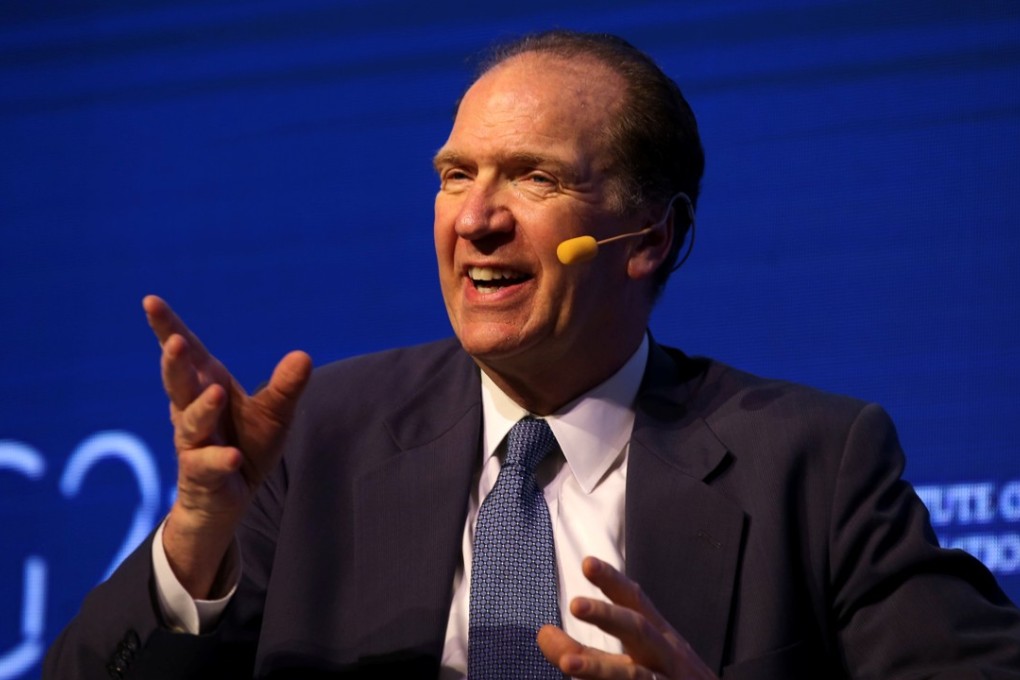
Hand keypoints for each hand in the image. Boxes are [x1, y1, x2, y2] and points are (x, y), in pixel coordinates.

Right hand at [143, 295, 311, 597]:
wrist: (229, 500)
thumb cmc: (246, 445)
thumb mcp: (273, 414)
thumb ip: (285, 386)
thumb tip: (303, 355)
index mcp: (206, 387)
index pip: (187, 355)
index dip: (167, 328)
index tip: (150, 300)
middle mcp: (192, 412)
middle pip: (179, 384)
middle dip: (175, 364)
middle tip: (175, 342)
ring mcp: (193, 444)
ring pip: (191, 424)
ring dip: (201, 408)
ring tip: (216, 393)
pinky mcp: (202, 476)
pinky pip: (209, 466)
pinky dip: (220, 460)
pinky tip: (233, 457)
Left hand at [538, 557, 717, 679]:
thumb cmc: (672, 679)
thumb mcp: (642, 657)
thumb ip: (592, 649)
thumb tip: (544, 634)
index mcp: (659, 636)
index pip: (636, 601)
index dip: (613, 581)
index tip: (587, 563)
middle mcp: (667, 656)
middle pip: (638, 630)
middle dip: (607, 616)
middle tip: (574, 604)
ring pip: (636, 676)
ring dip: (600, 669)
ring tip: (568, 664)